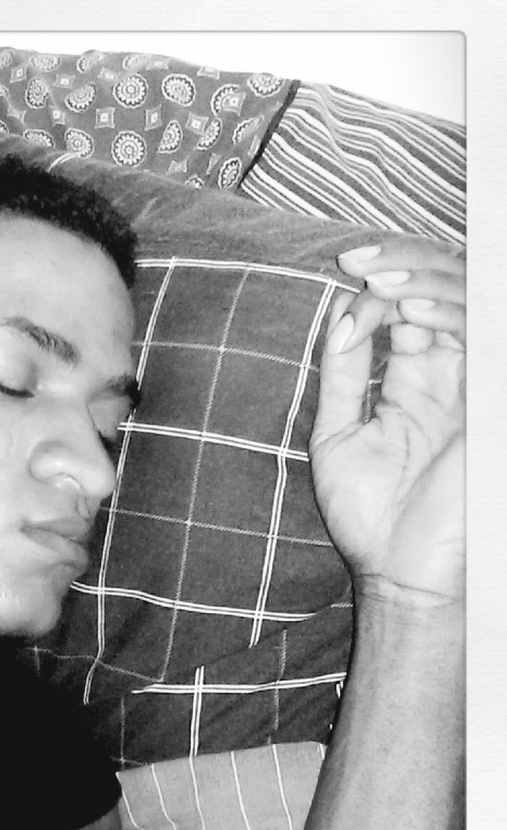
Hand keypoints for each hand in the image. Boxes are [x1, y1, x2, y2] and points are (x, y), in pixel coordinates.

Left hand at [310, 240, 464, 603]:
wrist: (399, 572)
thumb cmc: (371, 513)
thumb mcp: (340, 434)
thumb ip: (343, 377)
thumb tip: (338, 315)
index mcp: (417, 382)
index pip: (411, 307)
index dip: (381, 284)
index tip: (344, 276)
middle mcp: (453, 376)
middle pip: (447, 292)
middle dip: (406, 265)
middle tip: (359, 258)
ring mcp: (477, 387)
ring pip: (473, 304)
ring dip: (427, 281)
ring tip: (380, 278)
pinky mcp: (492, 402)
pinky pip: (484, 341)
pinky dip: (452, 318)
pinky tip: (411, 312)